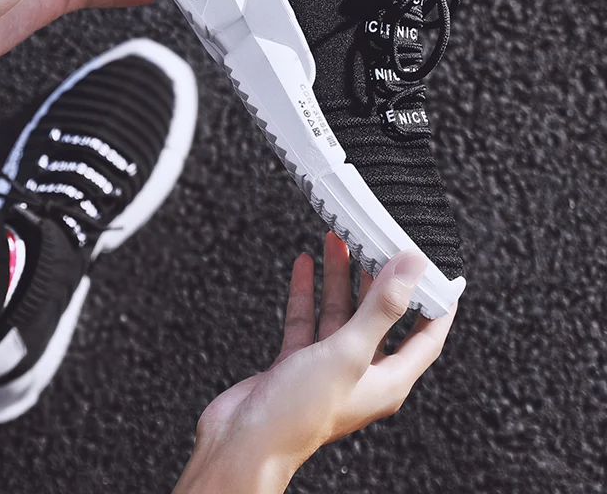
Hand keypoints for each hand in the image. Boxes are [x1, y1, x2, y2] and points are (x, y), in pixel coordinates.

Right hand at [174, 233, 456, 493]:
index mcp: (386, 380)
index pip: (426, 337)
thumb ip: (382, 308)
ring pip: (339, 313)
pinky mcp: (296, 363)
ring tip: (337, 241)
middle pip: (378, 316)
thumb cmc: (299, 412)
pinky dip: (306, 292)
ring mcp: (327, 368)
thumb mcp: (348, 351)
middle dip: (376, 277)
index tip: (438, 271)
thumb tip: (412, 268)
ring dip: (338, 278)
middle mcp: (361, 374)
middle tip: (374, 241)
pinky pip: (307, 320)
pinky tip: (304, 266)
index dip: (435, 303)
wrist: (244, 441)